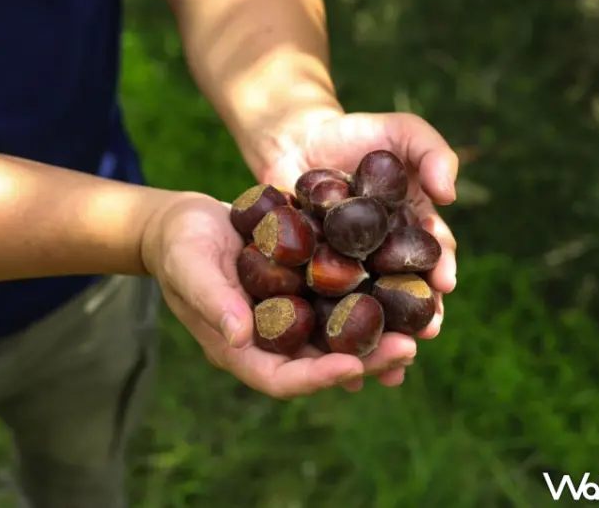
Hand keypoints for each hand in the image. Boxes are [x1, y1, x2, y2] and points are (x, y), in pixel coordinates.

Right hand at [140, 192, 412, 398]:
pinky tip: (402, 283)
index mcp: (242, 348)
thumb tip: (241, 335)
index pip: (283, 378)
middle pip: (323, 362)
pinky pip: (342, 299)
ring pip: (340, 334)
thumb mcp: (189, 267)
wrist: (186, 222)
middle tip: (409, 348)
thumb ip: (212, 300)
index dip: (319, 377)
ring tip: (420, 325)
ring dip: (379, 333)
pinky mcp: (305, 287)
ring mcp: (292, 314)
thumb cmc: (178, 246)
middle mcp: (274, 339)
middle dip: (367, 360)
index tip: (354, 367)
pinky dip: (371, 296)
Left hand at [258, 110, 458, 390]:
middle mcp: (385, 258)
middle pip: (404, 294)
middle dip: (415, 319)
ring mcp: (351, 273)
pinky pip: (325, 312)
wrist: (297, 138)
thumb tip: (449, 192)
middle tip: (423, 338)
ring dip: (380, 343)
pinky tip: (335, 367)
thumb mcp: (401, 131)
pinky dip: (332, 338)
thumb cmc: (356, 133)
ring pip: (368, 313)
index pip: (433, 255)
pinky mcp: (313, 281)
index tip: (445, 285)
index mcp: (413, 230)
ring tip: (385, 369)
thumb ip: (432, 152)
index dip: (440, 270)